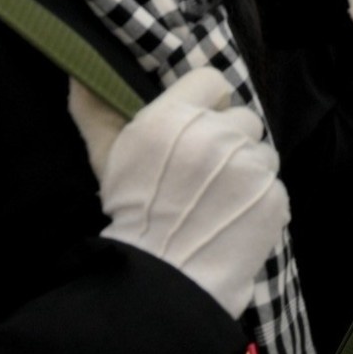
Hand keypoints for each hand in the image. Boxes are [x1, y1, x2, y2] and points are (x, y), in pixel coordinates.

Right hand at [69, 68, 287, 319]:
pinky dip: (259, 199)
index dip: (208, 101)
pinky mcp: (272, 196)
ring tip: (221, 198)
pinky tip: (233, 217)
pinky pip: (273, 185)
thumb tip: (79, 76)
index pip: (213, 80)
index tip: (200, 123)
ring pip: (262, 152)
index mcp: (175, 118)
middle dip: (229, 140)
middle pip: (242, 118)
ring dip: (247, 169)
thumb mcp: (107, 158)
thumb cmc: (130, 212)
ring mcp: (249, 166)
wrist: (163, 277)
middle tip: (207, 171)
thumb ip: (95, 111)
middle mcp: (216, 135)